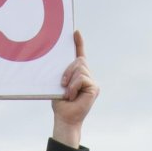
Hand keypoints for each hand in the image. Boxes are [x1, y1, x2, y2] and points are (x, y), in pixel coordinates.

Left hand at [49, 31, 96, 145]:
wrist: (65, 118)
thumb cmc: (60, 103)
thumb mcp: (59, 83)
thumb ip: (63, 73)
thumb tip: (57, 60)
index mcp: (78, 74)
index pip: (80, 55)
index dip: (78, 43)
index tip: (75, 32)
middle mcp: (87, 76)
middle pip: (79, 60)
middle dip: (68, 70)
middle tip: (62, 84)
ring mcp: (92, 82)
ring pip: (80, 68)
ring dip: (70, 80)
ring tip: (68, 93)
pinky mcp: (95, 88)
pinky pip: (82, 78)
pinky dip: (74, 86)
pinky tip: (72, 95)